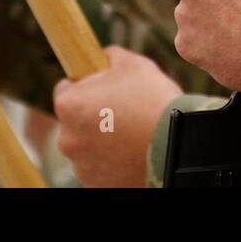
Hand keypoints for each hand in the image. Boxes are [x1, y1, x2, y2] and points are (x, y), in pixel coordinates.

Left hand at [52, 47, 181, 187]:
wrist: (175, 143)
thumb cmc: (152, 99)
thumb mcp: (133, 63)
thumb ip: (110, 56)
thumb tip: (103, 57)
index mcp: (69, 105)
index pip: (65, 89)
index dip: (86, 84)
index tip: (105, 87)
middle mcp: (66, 138)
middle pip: (75, 119)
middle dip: (94, 113)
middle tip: (124, 109)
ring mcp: (80, 165)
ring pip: (87, 144)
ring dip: (102, 138)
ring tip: (133, 131)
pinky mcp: (95, 184)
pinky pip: (99, 166)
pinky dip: (111, 159)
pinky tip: (133, 150)